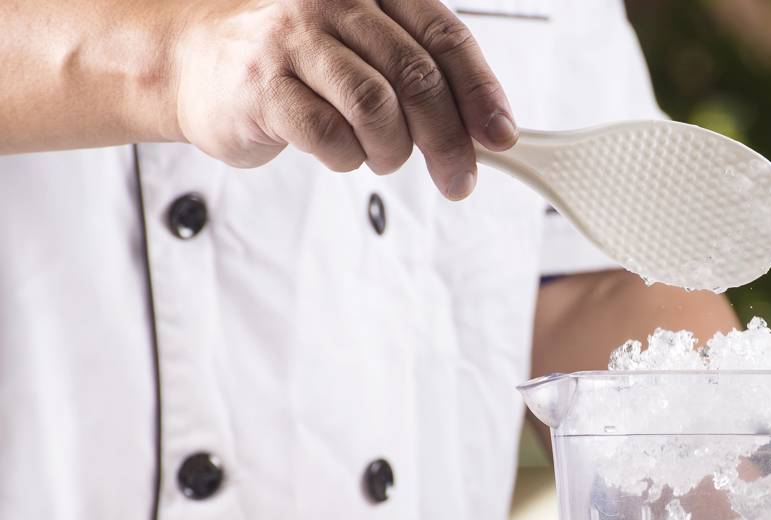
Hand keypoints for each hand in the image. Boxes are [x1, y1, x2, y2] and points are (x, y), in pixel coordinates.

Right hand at [170, 0, 516, 197]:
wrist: (194, 63)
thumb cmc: (294, 63)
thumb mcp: (365, 54)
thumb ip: (421, 78)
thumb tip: (486, 131)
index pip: (445, 38)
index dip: (480, 92)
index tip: (501, 137)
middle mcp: (332, 2)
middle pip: (417, 76)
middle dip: (448, 139)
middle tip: (458, 177)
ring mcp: (292, 38)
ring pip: (376, 106)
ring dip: (391, 148)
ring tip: (382, 156)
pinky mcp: (261, 83)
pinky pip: (328, 135)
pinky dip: (345, 157)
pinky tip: (338, 150)